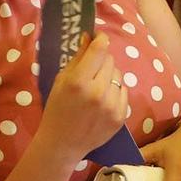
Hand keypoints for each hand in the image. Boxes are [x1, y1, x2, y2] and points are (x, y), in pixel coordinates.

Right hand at [39, 32, 128, 162]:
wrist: (63, 143)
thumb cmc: (57, 109)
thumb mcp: (61, 81)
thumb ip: (78, 58)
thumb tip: (90, 37)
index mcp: (79, 82)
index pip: (99, 49)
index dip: (100, 39)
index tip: (98, 37)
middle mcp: (98, 92)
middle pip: (110, 60)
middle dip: (101, 60)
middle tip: (91, 69)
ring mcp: (112, 106)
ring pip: (118, 75)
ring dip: (109, 76)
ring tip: (96, 87)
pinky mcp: (121, 116)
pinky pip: (124, 91)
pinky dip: (115, 91)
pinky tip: (102, 99)